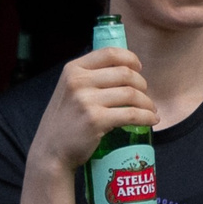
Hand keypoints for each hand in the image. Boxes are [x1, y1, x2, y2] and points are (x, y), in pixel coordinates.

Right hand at [28, 47, 154, 170]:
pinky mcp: (96, 120)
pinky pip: (131, 115)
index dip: (130, 59)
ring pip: (131, 94)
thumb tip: (123, 70)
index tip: (139, 69)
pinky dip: (146, 117)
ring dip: (147, 102)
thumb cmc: (63, 122)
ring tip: (150, 110)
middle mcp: (78, 81)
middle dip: (142, 84)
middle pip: (125, 73)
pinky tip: (152, 120)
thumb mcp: (69, 90)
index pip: (110, 53)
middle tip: (145, 95)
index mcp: (73, 69)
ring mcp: (86, 101)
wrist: (51, 151)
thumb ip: (88, 78)